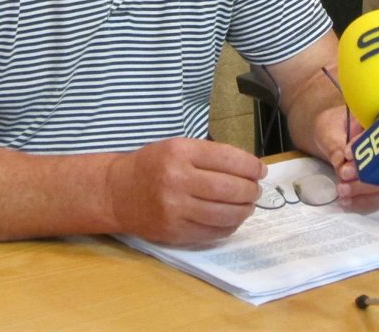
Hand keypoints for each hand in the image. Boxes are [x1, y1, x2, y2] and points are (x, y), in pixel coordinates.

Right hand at [105, 138, 265, 244]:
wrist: (117, 192)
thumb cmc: (152, 165)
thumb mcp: (177, 147)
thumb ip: (210, 155)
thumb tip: (249, 168)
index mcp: (180, 152)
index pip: (227, 158)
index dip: (250, 166)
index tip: (260, 170)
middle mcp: (177, 180)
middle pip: (229, 188)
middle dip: (250, 190)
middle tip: (256, 190)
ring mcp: (175, 208)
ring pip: (224, 213)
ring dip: (244, 210)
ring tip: (248, 205)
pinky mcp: (174, 231)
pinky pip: (212, 231)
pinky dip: (229, 226)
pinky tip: (232, 219)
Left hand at [315, 105, 378, 211]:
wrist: (331, 136)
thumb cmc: (331, 128)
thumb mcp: (328, 130)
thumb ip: (334, 144)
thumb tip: (339, 161)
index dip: (369, 148)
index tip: (347, 154)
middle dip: (366, 176)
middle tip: (343, 174)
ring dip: (364, 193)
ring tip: (342, 191)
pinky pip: (377, 197)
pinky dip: (362, 202)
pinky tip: (347, 201)